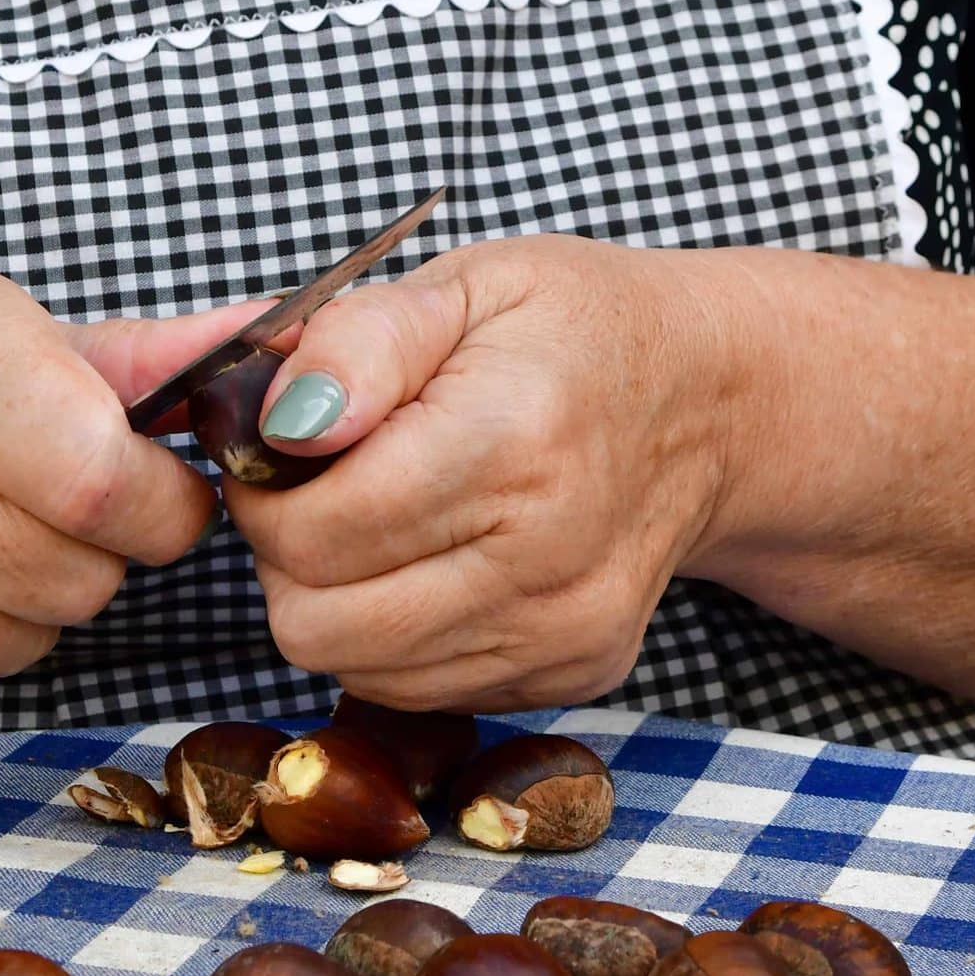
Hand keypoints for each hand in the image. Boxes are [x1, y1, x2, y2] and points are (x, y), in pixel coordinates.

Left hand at [223, 235, 750, 710]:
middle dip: (285, 558)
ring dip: (333, 603)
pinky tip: (428, 565)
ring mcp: (564, 633)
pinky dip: (391, 638)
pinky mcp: (573, 675)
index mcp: (512, 442)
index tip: (275, 452)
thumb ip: (359, 342)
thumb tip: (281, 421)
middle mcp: (547, 559)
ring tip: (373, 525)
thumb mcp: (467, 284)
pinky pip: (417, 690)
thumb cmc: (574, 332)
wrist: (712, 403)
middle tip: (314, 493)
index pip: (315, 530)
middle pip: (320, 622)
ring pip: (357, 669)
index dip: (263, 494)